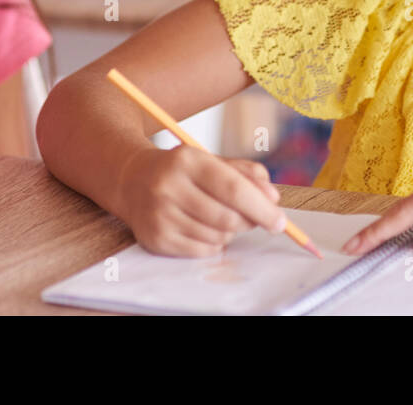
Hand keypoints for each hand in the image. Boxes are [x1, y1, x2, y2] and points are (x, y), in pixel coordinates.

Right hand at [115, 145, 287, 256]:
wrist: (132, 180)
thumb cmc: (181, 171)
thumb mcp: (211, 161)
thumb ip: (245, 174)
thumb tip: (272, 198)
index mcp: (187, 160)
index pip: (232, 188)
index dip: (261, 208)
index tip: (280, 222)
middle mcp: (168, 186)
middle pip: (227, 218)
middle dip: (248, 222)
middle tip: (252, 218)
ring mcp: (159, 214)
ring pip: (216, 237)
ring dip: (229, 233)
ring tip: (220, 218)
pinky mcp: (155, 238)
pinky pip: (201, 251)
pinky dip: (213, 244)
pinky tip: (204, 228)